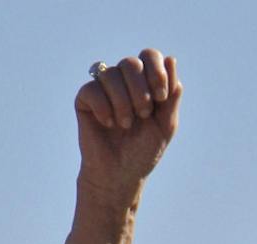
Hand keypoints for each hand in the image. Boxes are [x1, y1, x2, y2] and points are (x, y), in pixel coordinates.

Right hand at [74, 49, 180, 201]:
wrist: (120, 175)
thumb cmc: (143, 151)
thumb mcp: (165, 125)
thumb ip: (171, 96)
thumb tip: (171, 59)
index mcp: (144, 82)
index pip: (149, 56)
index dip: (156, 72)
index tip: (161, 97)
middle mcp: (123, 81)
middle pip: (130, 63)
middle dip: (141, 91)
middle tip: (144, 115)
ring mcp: (102, 87)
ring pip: (110, 74)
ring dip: (123, 103)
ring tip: (126, 124)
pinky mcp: (84, 98)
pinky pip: (92, 89)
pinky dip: (104, 108)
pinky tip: (108, 124)